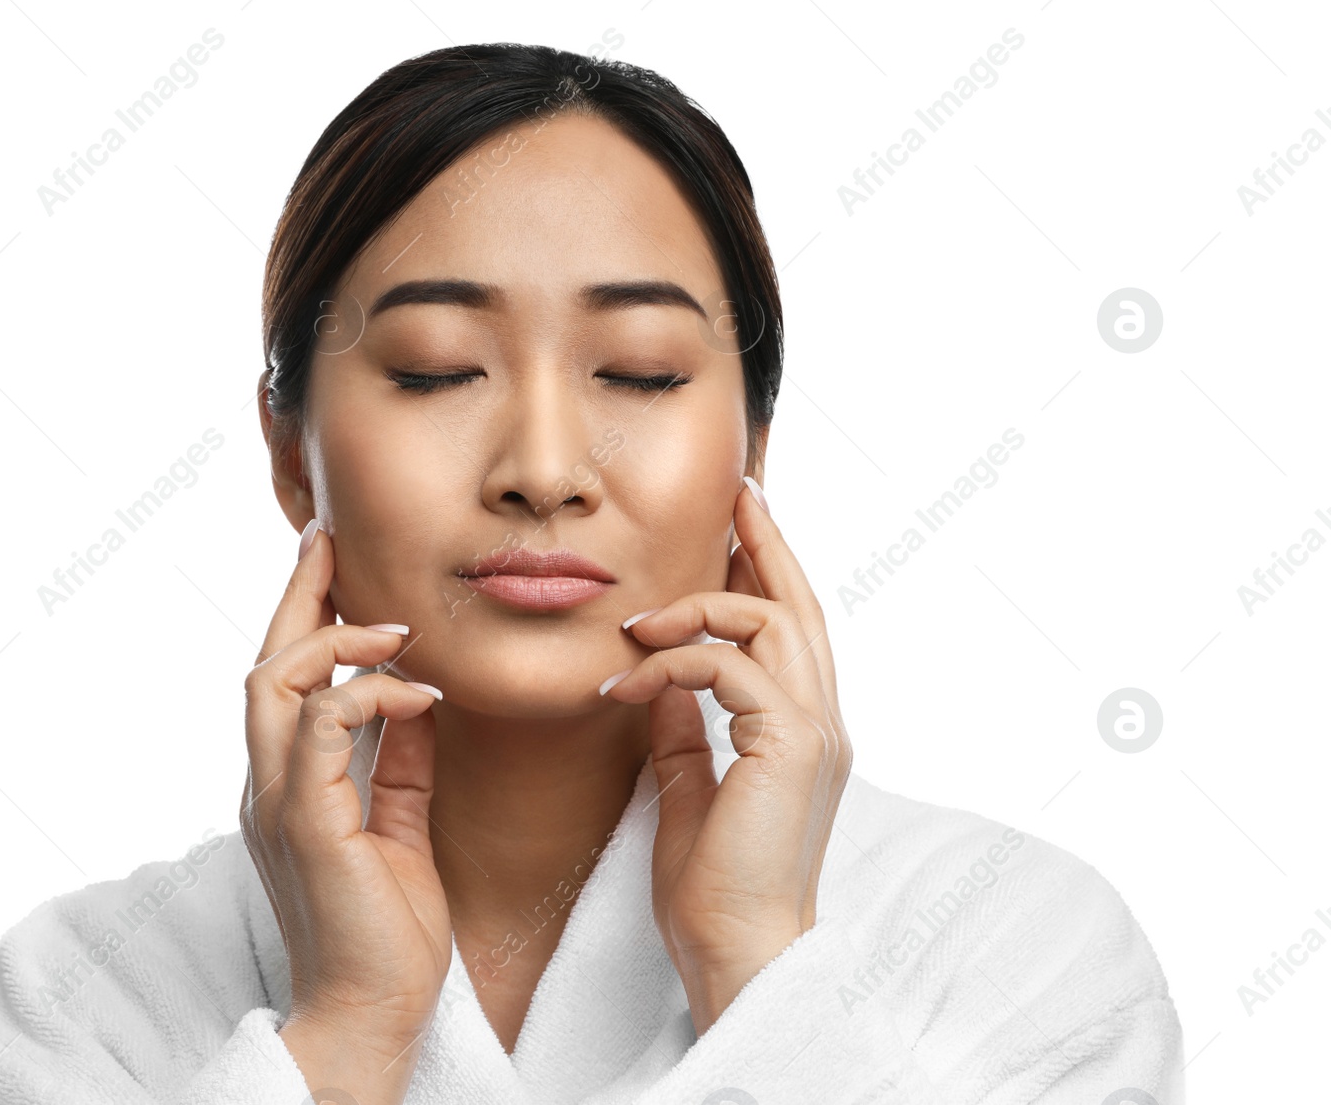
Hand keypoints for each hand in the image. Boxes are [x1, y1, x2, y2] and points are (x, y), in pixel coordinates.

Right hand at [240, 520, 450, 1103]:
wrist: (372, 1015)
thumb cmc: (386, 932)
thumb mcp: (397, 827)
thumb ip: (396, 763)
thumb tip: (413, 700)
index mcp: (285, 789)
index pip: (282, 685)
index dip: (303, 619)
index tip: (330, 564)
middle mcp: (266, 788)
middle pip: (263, 665)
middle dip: (297, 597)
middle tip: (329, 543)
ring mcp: (277, 804)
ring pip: (274, 683)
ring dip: (335, 640)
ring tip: (394, 627)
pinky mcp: (306, 822)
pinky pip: (322, 727)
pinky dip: (368, 693)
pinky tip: (419, 692)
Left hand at [602, 480, 851, 1036]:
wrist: (734, 955)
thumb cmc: (713, 888)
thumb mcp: (690, 789)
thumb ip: (686, 730)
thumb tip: (662, 682)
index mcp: (804, 732)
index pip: (792, 630)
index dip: (768, 569)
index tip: (738, 523)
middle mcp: (823, 722)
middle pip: (800, 604)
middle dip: (765, 542)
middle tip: (735, 493)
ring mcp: (815, 732)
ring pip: (773, 621)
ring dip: (699, 606)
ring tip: (637, 624)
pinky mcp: (789, 746)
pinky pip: (729, 667)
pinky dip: (672, 662)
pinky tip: (627, 683)